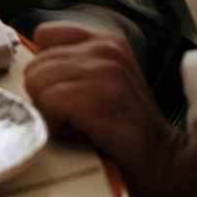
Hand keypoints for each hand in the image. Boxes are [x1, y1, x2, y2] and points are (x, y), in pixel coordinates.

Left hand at [23, 23, 196, 196]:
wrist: (162, 161)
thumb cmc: (127, 129)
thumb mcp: (106, 81)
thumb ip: (76, 66)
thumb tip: (34, 68)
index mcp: (106, 42)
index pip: (45, 35)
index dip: (46, 69)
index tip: (66, 91)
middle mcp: (105, 49)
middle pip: (35, 65)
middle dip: (48, 95)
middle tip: (79, 114)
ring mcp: (103, 70)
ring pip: (36, 83)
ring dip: (51, 111)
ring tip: (82, 122)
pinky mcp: (97, 96)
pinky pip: (46, 103)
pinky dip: (58, 125)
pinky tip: (84, 131)